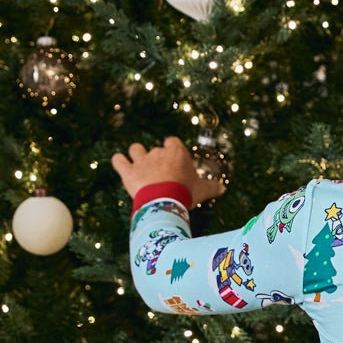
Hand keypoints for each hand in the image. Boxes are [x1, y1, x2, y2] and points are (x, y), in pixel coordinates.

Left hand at [111, 136, 225, 206]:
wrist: (165, 200)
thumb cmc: (186, 192)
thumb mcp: (203, 190)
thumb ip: (212, 187)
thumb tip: (223, 189)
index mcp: (176, 153)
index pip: (172, 142)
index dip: (172, 149)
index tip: (175, 159)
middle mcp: (158, 152)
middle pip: (156, 149)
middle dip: (157, 158)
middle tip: (162, 173)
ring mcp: (141, 161)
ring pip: (135, 149)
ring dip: (136, 154)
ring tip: (139, 163)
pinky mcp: (128, 171)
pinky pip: (118, 160)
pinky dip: (118, 161)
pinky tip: (120, 163)